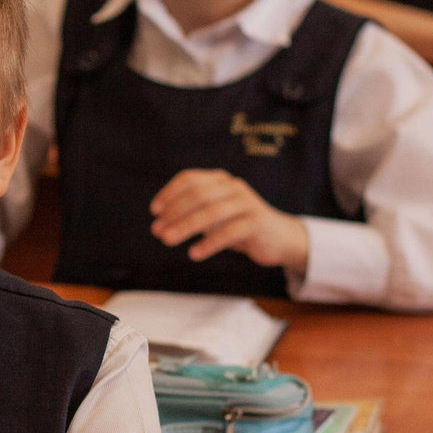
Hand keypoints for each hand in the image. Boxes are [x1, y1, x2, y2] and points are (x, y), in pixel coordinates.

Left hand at [150, 169, 310, 273]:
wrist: (278, 237)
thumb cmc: (238, 225)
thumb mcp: (214, 215)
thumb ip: (192, 214)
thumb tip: (160, 226)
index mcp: (220, 180)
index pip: (190, 179)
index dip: (170, 193)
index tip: (155, 211)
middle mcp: (233, 187)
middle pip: (198, 194)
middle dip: (174, 212)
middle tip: (157, 231)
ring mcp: (247, 203)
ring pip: (212, 212)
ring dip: (186, 226)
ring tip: (168, 240)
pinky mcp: (257, 222)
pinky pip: (230, 232)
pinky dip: (209, 243)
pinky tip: (194, 254)